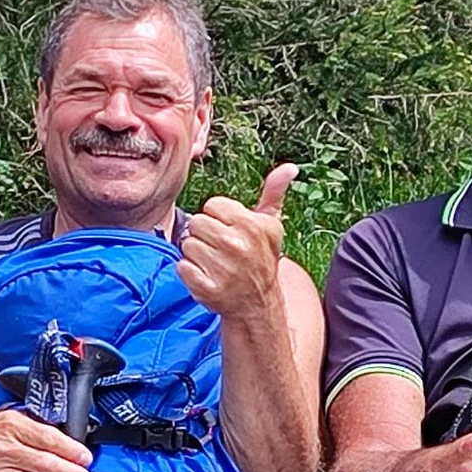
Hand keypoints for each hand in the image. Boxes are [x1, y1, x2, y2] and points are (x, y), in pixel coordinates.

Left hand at [178, 164, 294, 323]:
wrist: (257, 303)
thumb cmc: (261, 259)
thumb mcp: (270, 226)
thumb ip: (274, 193)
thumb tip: (290, 168)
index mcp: (252, 226)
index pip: (212, 205)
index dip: (218, 217)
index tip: (230, 230)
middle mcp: (238, 245)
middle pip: (196, 223)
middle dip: (205, 235)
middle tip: (220, 248)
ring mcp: (222, 269)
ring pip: (187, 245)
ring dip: (196, 254)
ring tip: (214, 263)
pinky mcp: (208, 289)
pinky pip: (182, 267)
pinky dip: (190, 272)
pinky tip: (207, 276)